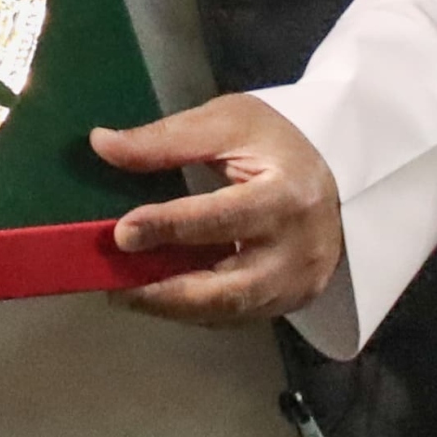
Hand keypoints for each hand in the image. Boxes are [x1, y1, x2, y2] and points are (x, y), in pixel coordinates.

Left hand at [89, 93, 343, 325]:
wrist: (334, 172)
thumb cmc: (276, 141)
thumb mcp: (225, 122)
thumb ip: (165, 139)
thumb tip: (102, 144)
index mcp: (287, 197)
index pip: (221, 219)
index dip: (168, 228)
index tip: (121, 234)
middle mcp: (299, 251)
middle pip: (228, 287)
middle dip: (165, 292)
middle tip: (113, 286)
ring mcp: (300, 283)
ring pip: (230, 310)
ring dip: (174, 307)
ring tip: (124, 293)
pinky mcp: (293, 300)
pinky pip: (238, 314)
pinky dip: (195, 308)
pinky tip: (160, 294)